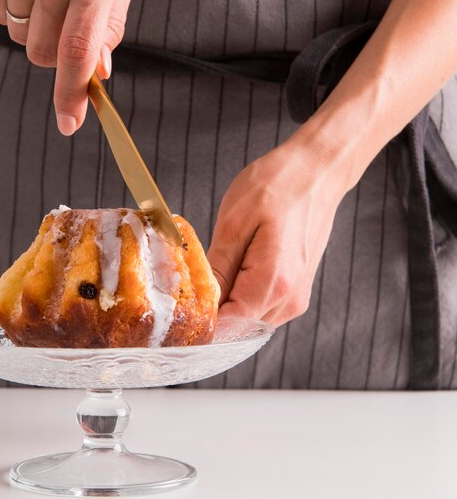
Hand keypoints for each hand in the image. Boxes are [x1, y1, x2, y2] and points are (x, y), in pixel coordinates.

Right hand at [0, 0, 132, 134]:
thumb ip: (110, 28)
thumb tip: (98, 73)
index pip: (80, 47)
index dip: (72, 91)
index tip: (69, 123)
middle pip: (43, 53)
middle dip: (51, 50)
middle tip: (58, 14)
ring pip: (21, 39)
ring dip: (32, 27)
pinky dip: (11, 8)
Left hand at [207, 139, 345, 327]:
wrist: (316, 172)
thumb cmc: (277, 186)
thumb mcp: (234, 223)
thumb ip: (218, 270)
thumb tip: (202, 303)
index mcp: (273, 284)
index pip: (228, 326)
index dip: (201, 317)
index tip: (182, 301)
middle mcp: (289, 299)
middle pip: (238, 326)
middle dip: (213, 307)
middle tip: (195, 274)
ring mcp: (295, 297)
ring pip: (249, 318)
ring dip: (228, 299)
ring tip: (221, 261)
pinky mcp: (296, 290)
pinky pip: (260, 305)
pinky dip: (243, 292)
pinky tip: (237, 264)